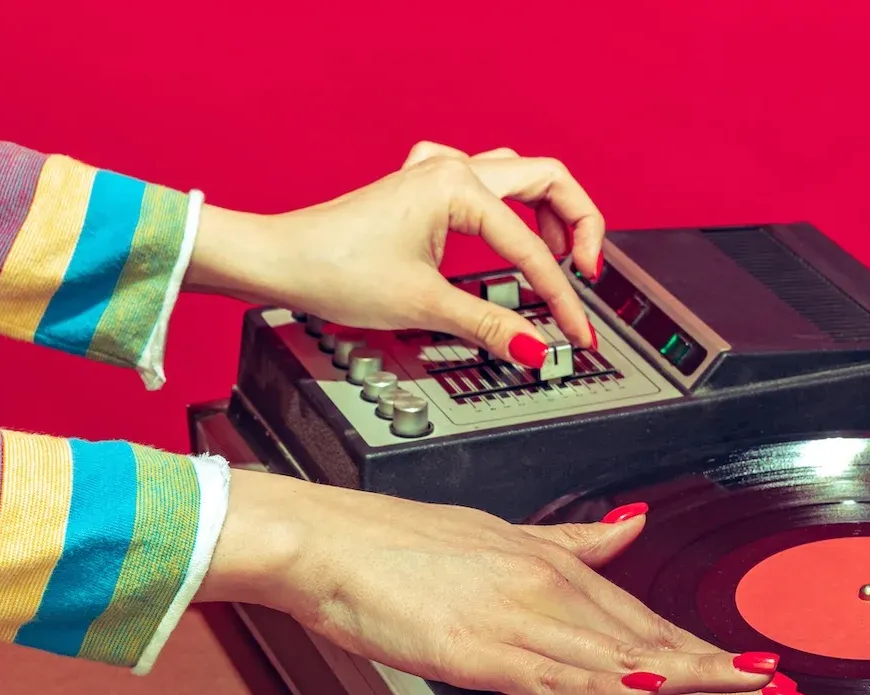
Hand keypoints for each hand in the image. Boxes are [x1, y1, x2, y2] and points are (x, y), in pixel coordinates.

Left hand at [185, 142, 603, 367]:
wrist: (280, 260)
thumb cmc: (334, 268)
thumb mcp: (424, 306)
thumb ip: (490, 326)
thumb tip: (537, 348)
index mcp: (459, 187)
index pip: (532, 250)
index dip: (562, 298)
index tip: (576, 334)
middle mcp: (452, 170)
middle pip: (547, 179)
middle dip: (580, 224)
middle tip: (589, 271)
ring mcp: (436, 176)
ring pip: (518, 174)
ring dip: (548, 210)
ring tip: (563, 253)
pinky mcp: (421, 191)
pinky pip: (483, 181)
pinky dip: (508, 206)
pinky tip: (505, 230)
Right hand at [196, 469, 807, 694]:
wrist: (332, 543)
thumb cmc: (403, 545)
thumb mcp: (504, 535)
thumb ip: (576, 541)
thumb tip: (634, 525)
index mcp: (558, 567)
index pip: (651, 620)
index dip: (711, 652)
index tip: (762, 674)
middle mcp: (550, 588)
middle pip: (653, 640)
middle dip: (725, 674)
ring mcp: (519, 618)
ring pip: (620, 655)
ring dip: (690, 679)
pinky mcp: (480, 647)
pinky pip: (556, 671)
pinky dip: (606, 682)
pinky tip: (648, 691)